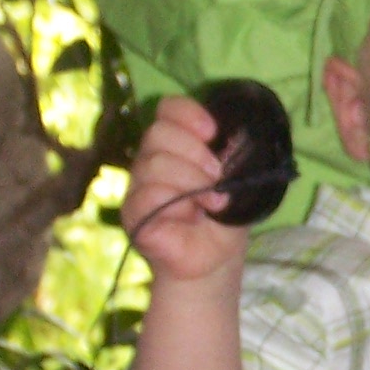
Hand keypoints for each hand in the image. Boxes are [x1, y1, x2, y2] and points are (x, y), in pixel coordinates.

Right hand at [123, 98, 250, 284]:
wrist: (215, 260)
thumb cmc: (223, 217)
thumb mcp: (233, 180)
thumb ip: (230, 156)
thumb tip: (235, 138)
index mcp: (175, 145)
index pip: (168, 110)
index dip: (188, 113)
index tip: (213, 131)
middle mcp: (150, 160)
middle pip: (159, 133)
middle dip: (196, 153)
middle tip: (218, 178)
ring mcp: (138, 186)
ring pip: (155, 163)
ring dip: (192, 182)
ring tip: (212, 204)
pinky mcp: (134, 214)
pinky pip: (148, 195)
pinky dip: (176, 205)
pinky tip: (190, 217)